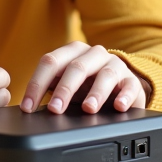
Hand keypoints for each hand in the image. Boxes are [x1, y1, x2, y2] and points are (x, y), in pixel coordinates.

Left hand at [20, 42, 149, 114]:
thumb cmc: (87, 86)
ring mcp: (115, 65)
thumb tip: (29, 109)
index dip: (37, 84)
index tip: (28, 107)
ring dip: (96, 92)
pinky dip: (124, 96)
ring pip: (105, 74)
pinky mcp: (132, 81)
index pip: (50, 62)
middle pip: (76, 67)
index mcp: (72, 52)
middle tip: (55, 109)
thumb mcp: (67, 86)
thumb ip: (50, 90)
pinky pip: (130, 86)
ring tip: (88, 108)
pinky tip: (119, 106)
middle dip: (64, 89)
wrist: (121, 85)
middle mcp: (93, 54)